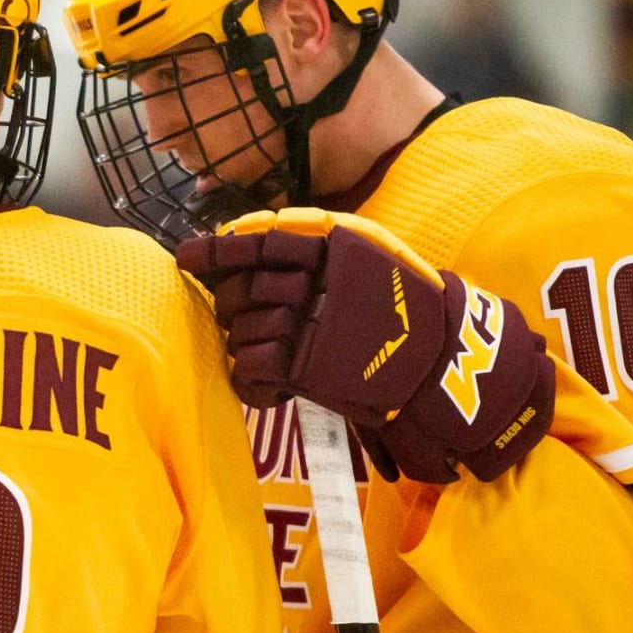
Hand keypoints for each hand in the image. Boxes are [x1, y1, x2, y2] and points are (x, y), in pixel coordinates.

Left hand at [177, 207, 553, 483]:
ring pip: (243, 333)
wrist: (444, 364)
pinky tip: (269, 389)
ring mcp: (308, 322)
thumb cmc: (406, 312)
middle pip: (241, 292)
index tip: (187, 258)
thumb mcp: (366, 259)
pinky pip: (252, 370)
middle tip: (250, 323)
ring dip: (248, 349)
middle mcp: (313, 279)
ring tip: (273, 360)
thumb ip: (312, 251)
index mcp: (328, 246)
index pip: (254, 242)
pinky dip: (252, 384)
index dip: (215, 253)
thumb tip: (246, 247)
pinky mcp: (306, 366)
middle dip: (235, 309)